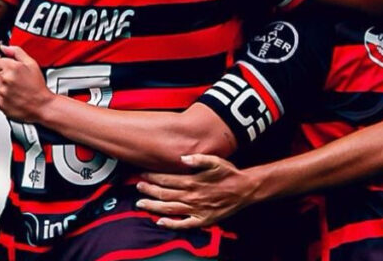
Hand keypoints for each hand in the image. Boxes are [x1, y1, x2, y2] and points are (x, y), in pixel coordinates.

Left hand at [0, 45, 52, 121]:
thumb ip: (17, 52)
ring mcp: (1, 92)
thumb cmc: (38, 86)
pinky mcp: (0, 103)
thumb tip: (5, 47)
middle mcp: (4, 80)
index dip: (6, 65)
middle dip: (5, 75)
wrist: (42, 106)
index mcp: (11, 68)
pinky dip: (5, 96)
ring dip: (4, 86)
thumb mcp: (32, 64)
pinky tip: (16, 95)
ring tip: (18, 88)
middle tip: (17, 79)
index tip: (13, 69)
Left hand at [136, 154, 261, 228]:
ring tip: (140, 204)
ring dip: (153, 206)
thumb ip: (199, 158)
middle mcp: (192, 196)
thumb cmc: (230, 174)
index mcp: (194, 181)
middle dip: (149, 190)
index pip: (168, 179)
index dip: (154, 177)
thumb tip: (183, 158)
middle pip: (165, 194)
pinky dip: (171, 224)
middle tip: (138, 187)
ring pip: (169, 209)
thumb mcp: (217, 161)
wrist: (245, 190)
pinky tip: (160, 222)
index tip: (143, 174)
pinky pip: (183, 224)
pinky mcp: (202, 219)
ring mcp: (196, 209)